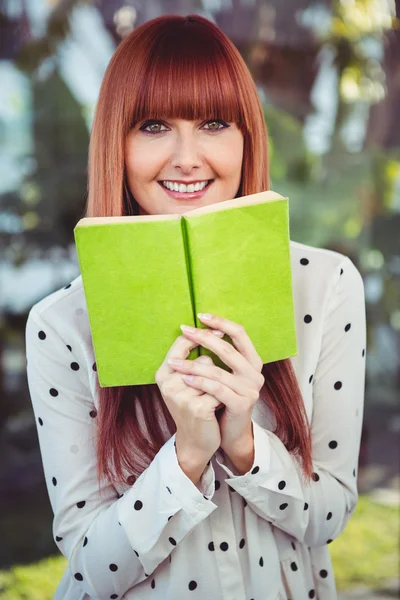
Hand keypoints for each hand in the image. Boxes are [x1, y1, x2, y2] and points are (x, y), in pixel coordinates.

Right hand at [155, 329, 225, 464]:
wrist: (195, 442)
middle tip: (210, 389)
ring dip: (219, 385)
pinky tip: (216, 410)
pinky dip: (222, 398)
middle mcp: (168, 383)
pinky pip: (219, 391)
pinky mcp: (197, 408)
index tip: (219, 330)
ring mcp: (181, 396)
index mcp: (163, 373)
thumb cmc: (194, 406)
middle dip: (213, 373)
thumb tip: (216, 330)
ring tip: (212, 399)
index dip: (202, 335)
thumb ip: (192, 361)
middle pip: (203, 360)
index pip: (181, 343)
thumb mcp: (186, 382)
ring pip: (213, 374)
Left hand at [167, 314, 264, 454]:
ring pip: (218, 371)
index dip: (221, 322)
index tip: (200, 315)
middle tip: (184, 330)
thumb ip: (220, 354)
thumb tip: (200, 328)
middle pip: (228, 349)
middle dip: (203, 338)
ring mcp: (250, 389)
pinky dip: (198, 382)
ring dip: (192, 364)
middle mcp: (255, 373)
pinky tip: (184, 379)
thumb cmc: (224, 398)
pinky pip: (216, 389)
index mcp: (253, 360)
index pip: (240, 333)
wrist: (231, 432)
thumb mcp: (224, 373)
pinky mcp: (242, 404)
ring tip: (174, 362)